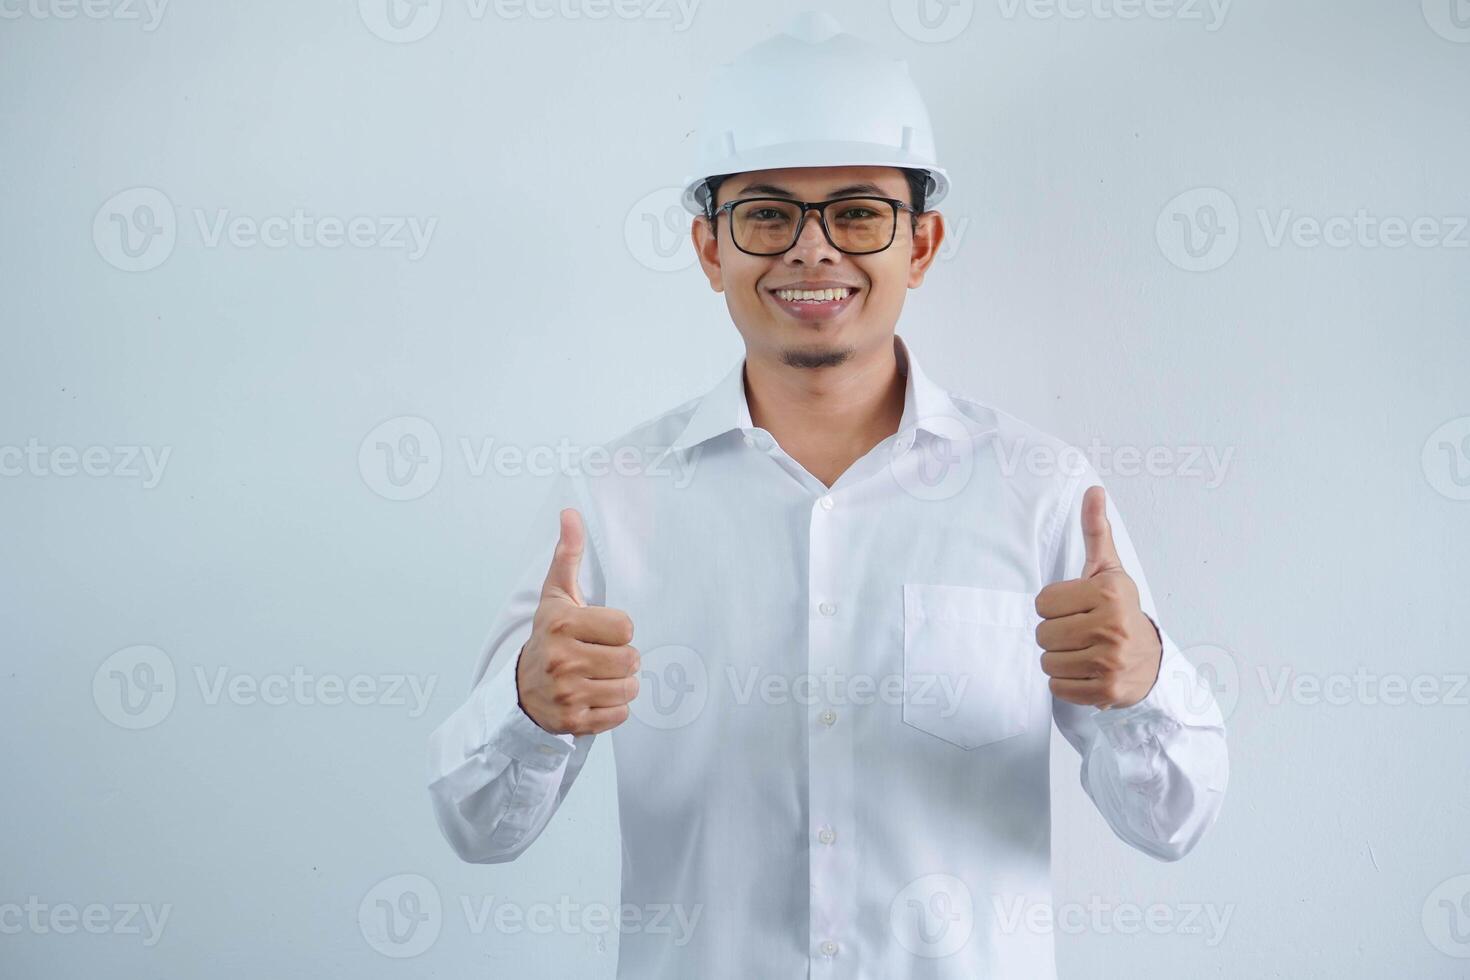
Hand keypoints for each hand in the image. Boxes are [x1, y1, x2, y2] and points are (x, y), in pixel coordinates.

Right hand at [515, 508, 639, 735]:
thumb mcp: (556, 595)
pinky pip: (620, 715)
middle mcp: (562, 659)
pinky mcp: (574, 722)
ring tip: (596, 676)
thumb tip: (571, 512)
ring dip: (619, 684)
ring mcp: (567, 693)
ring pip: (629, 688)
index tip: (597, 632)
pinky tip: (591, 697)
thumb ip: (567, 554)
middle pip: (632, 659)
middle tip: (598, 656)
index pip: (626, 627)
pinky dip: (612, 708)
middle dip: (621, 658)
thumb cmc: (548, 636)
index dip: (617, 630)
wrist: (521, 690)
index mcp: (562, 624)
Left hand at [1035, 486, 1162, 709]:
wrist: (1151, 661)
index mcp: (1109, 593)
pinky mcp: (1106, 691)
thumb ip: (1096, 531)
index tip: (1076, 609)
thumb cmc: (1120, 611)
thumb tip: (1093, 490)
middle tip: (1079, 633)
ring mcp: (1111, 661)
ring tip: (1083, 652)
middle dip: (1055, 634)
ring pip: (1047, 662)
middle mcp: (1113, 627)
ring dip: (1059, 660)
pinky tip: (1086, 671)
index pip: (1042, 603)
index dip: (1054, 607)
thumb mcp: (1109, 570)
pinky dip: (1066, 683)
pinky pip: (1057, 687)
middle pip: (1042, 634)